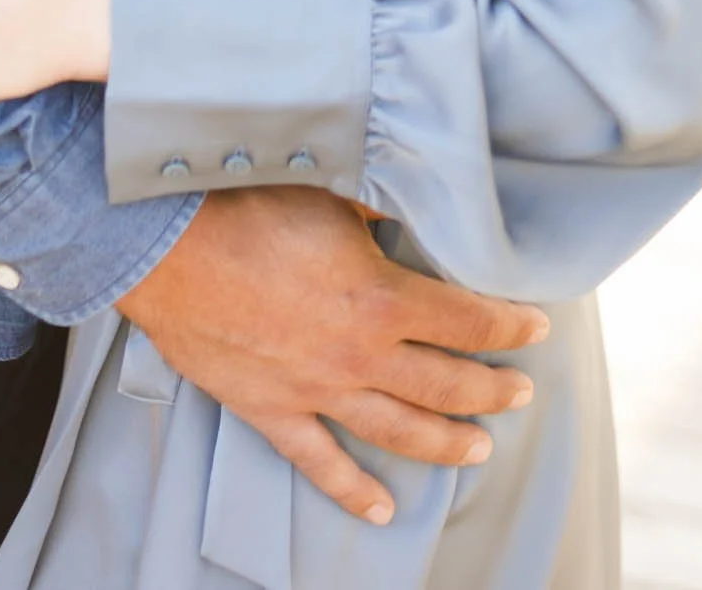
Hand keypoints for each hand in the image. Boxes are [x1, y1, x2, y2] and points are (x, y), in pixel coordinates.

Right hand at [120, 189, 547, 527]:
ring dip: (446, 443)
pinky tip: (381, 510)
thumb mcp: (329, 192)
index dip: (509, 325)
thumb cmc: (243, 206)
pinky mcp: (272, 412)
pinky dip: (353, 491)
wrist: (165, 245)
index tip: (536, 326)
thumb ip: (378, 210)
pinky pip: (321, 464)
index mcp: (381, 298)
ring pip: (400, 432)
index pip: (468, 320)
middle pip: (446, 383)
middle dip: (492, 389)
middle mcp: (360, 355)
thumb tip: (411, 210)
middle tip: (520, 393)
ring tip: (479, 449)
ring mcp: (317, 391)